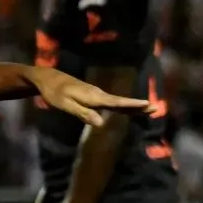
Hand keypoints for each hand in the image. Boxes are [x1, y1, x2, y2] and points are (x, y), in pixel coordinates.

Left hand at [30, 67, 150, 126]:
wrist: (47, 77)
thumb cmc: (54, 92)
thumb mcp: (65, 105)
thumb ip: (83, 113)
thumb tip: (101, 124)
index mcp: (93, 96)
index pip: (116, 102)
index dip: (132, 104)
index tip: (147, 104)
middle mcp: (98, 94)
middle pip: (121, 102)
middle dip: (137, 106)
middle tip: (155, 108)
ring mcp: (96, 93)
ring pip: (117, 101)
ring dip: (132, 106)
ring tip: (147, 110)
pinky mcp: (92, 95)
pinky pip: (111, 101)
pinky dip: (122, 105)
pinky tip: (126, 109)